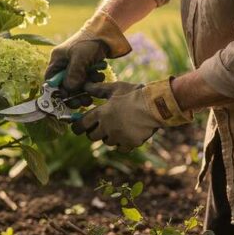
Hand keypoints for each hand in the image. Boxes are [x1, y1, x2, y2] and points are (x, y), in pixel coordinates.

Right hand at [44, 10, 131, 95]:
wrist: (107, 33)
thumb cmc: (90, 42)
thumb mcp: (80, 57)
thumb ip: (73, 74)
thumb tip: (68, 90)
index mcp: (57, 60)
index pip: (51, 81)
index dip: (57, 92)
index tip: (68, 98)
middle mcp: (64, 65)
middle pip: (65, 86)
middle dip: (75, 94)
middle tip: (85, 101)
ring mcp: (75, 67)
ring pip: (77, 85)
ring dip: (87, 88)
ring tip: (95, 89)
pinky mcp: (86, 68)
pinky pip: (87, 80)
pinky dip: (93, 81)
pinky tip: (100, 76)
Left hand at [72, 79, 192, 151]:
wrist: (156, 105)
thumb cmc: (134, 94)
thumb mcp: (115, 88)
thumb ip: (98, 89)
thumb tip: (84, 86)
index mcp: (101, 113)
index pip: (81, 125)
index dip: (77, 126)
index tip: (78, 126)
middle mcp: (107, 127)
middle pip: (92, 136)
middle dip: (94, 132)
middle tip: (99, 126)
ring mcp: (119, 137)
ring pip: (107, 142)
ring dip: (109, 136)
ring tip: (117, 127)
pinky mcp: (130, 143)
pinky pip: (121, 148)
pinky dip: (122, 144)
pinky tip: (127, 135)